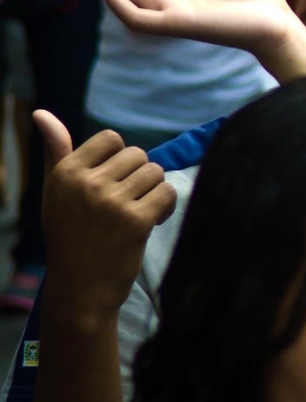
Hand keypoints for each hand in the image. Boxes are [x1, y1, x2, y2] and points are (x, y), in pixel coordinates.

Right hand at [36, 112, 175, 331]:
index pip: (111, 138)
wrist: (80, 288)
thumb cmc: (69, 236)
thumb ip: (56, 151)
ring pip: (155, 172)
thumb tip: (41, 113)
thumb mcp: (55, 192)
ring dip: (154, 191)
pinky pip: (167, 192)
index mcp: (66, 172)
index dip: (120, 160)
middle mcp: (86, 183)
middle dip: (139, 177)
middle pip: (138, 155)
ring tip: (138, 212)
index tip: (112, 183)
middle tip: (127, 203)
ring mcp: (111, 202)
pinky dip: (165, 206)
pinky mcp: (136, 220)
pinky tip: (150, 222)